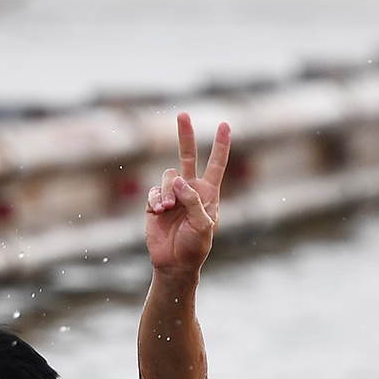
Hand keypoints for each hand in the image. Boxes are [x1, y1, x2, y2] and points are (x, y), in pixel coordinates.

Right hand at [145, 113, 231, 276]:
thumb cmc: (195, 247)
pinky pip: (153, 192)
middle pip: (187, 156)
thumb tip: (178, 180)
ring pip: (167, 176)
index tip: (225, 125)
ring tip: (168, 209)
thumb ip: (194, 201)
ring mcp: (172, 195)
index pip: (216, 164)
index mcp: (208, 194)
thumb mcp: (203, 226)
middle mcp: (190, 190)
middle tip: (183, 114)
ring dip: (167, 191)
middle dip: (185, 135)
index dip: (221, 145)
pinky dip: (156, 200)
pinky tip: (158, 213)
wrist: (174, 264)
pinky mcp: (155, 203)